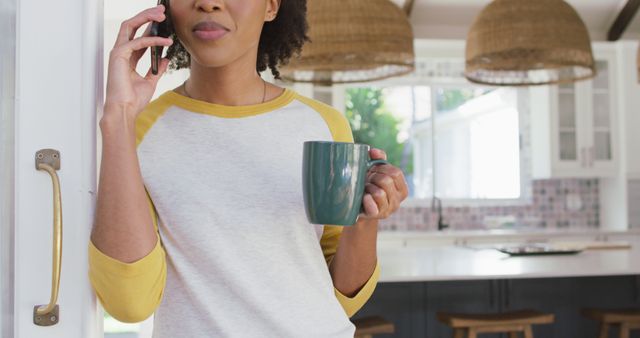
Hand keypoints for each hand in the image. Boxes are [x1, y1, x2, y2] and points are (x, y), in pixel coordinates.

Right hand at [104, 4, 173, 118]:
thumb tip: (165, 59)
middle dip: (147, 15)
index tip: (164, 21)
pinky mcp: (118, 56)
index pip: (139, 36)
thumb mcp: (150, 82)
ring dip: (146, 18)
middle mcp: (121, 53)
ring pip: (131, 26)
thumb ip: (157, 69)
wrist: (124, 111)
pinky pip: (137, 41)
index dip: (151, 27)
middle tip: (162, 10)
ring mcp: (118, 53)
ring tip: (162, 16)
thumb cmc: (133, 100)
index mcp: (127, 58)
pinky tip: (165, 41)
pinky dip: (152, 40)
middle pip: (133, 26)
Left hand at [358, 148, 408, 220]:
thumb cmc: (370, 185)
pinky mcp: (376, 216)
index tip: (373, 169)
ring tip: (365, 189)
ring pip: (379, 193)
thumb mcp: (376, 171)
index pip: (396, 173)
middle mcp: (398, 200)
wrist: (358, 206)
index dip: (382, 168)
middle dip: (374, 177)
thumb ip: (378, 158)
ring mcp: (388, 210)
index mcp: (402, 188)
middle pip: (387, 181)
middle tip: (367, 180)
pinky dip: (367, 201)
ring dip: (368, 187)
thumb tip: (373, 151)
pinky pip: (373, 207)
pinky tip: (364, 197)